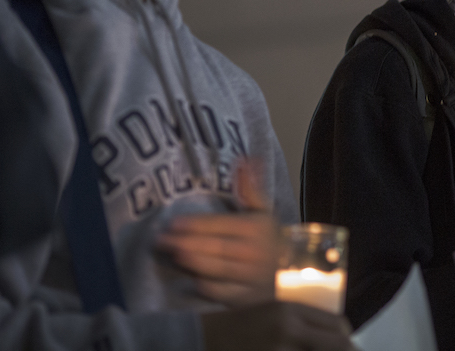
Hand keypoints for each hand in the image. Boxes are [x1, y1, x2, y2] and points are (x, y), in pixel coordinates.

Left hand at [158, 159, 280, 304]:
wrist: (294, 268)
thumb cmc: (270, 237)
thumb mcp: (262, 210)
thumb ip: (250, 187)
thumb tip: (243, 158)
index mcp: (255, 228)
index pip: (219, 225)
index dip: (194, 224)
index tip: (172, 223)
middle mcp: (252, 252)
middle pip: (212, 248)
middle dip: (183, 243)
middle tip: (160, 240)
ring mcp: (248, 276)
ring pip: (213, 269)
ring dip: (190, 263)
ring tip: (171, 256)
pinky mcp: (244, 296)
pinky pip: (219, 291)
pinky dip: (204, 285)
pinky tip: (190, 278)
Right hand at [202, 301, 353, 350]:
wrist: (200, 337)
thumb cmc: (237, 327)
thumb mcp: (272, 315)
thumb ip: (300, 323)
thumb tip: (337, 336)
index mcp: (291, 309)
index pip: (337, 325)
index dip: (348, 341)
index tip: (349, 347)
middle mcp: (289, 326)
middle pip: (338, 343)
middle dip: (347, 350)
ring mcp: (280, 347)